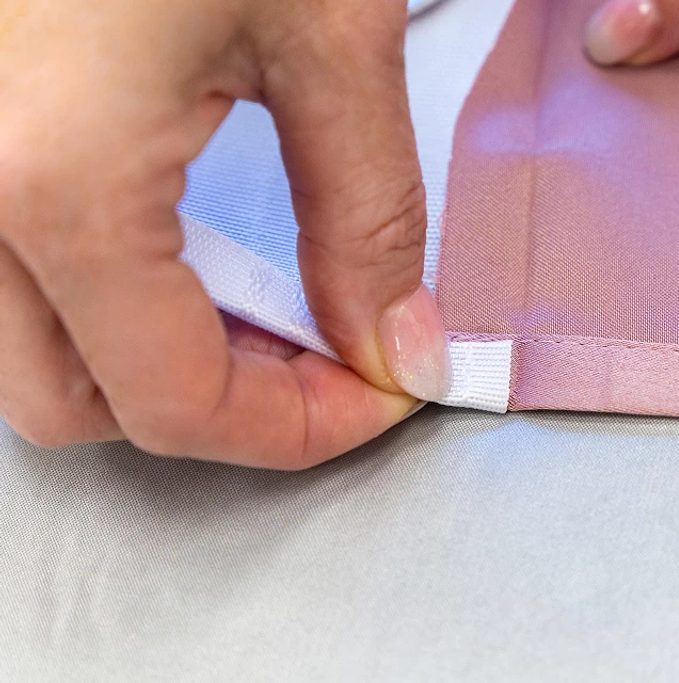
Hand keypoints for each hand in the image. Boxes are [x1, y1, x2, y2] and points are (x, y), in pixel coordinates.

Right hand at [0, 0, 449, 468]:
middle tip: (329, 358)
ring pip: (29, 348)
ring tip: (262, 308)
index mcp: (61, 181)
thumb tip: (395, 342)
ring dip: (151, 359)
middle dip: (221, 408)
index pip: (176, 402)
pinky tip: (180, 252)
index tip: (383, 392)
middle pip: (79, 402)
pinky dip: (104, 297)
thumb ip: (366, 210)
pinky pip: (15, 271)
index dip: (299, 427)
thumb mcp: (329, 36)